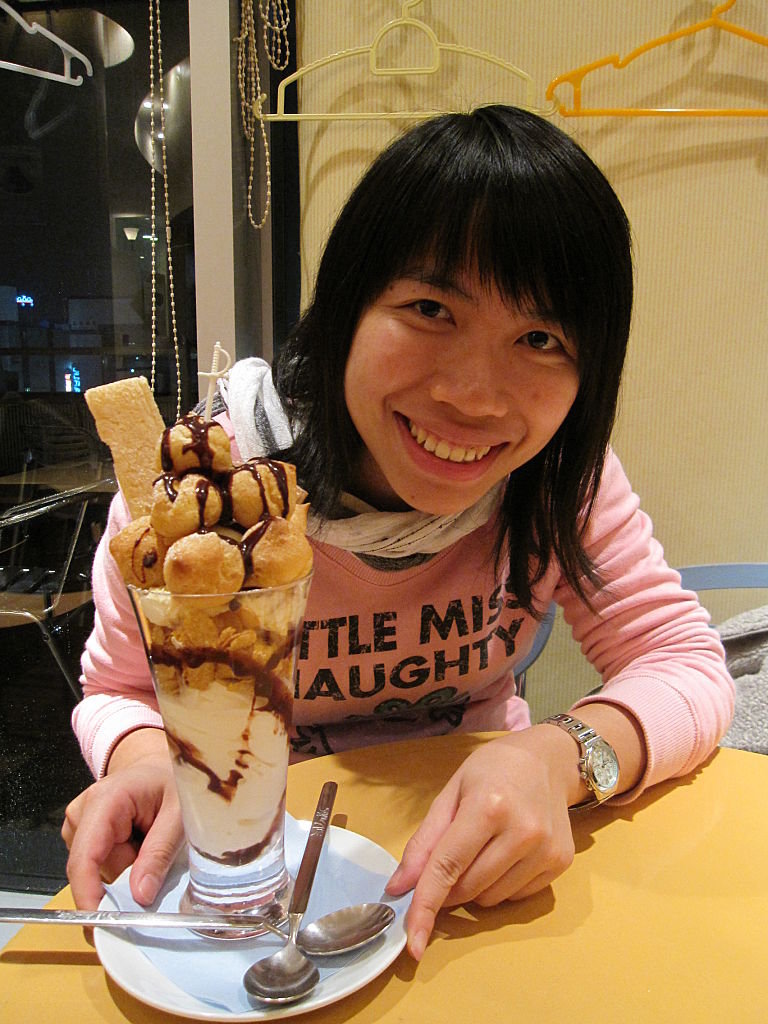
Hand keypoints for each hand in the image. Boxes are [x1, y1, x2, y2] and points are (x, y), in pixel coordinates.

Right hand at [62, 728, 182, 909]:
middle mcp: (82, 812)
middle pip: (95, 871)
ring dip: (129, 868)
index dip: (89, 896)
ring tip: (151, 840)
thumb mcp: (179, 814)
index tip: (104, 925)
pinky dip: (125, 863)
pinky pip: (102, 866)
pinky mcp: (82, 836)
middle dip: (128, 877)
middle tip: (159, 859)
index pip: (85, 859)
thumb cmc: (170, 780)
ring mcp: (78, 825)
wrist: (158, 765)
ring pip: (100, 872)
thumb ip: (159, 853)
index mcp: (105, 801)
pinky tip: (138, 842)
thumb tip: (140, 896)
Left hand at [385, 727, 578, 960]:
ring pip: (491, 899)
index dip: (425, 906)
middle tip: (446, 861)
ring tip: (481, 849)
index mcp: (488, 806)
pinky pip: (515, 896)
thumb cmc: (493, 770)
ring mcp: (546, 850)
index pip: (447, 866)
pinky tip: (505, 854)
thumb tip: (400, 887)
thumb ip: (424, 841)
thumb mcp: (450, 793)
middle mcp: (522, 831)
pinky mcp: (561, 863)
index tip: (412, 943)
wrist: (549, 760)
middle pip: (467, 888)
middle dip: (447, 888)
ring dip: (474, 887)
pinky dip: (500, 885)